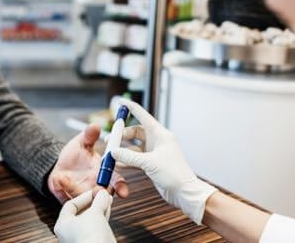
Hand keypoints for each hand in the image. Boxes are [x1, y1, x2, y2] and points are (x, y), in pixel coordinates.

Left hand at [48, 124, 128, 202]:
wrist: (57, 166)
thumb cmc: (74, 156)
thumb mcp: (80, 143)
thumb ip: (89, 136)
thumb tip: (95, 126)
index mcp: (104, 174)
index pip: (117, 182)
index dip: (121, 187)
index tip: (123, 192)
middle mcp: (96, 187)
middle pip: (104, 196)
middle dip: (102, 194)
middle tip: (97, 187)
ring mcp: (84, 195)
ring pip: (86, 199)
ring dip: (77, 189)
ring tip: (66, 177)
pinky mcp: (71, 200)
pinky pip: (70, 199)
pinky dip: (64, 188)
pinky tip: (60, 178)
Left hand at [54, 190, 115, 242]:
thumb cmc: (91, 238)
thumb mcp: (95, 213)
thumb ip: (99, 201)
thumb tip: (102, 193)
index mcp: (62, 225)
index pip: (71, 205)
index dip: (84, 196)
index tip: (94, 191)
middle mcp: (69, 233)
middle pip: (81, 212)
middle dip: (93, 202)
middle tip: (102, 194)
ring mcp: (80, 238)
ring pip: (89, 219)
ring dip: (99, 209)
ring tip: (107, 200)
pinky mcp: (91, 242)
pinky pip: (95, 227)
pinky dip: (102, 218)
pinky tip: (108, 210)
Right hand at [111, 99, 216, 224]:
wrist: (184, 192)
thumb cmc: (174, 173)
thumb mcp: (149, 163)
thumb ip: (129, 157)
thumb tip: (113, 152)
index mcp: (160, 135)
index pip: (143, 116)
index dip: (131, 108)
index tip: (120, 102)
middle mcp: (157, 141)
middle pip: (136, 132)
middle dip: (122, 134)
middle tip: (110, 139)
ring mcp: (154, 152)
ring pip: (134, 145)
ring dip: (123, 148)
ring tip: (111, 151)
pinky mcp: (152, 163)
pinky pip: (135, 157)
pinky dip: (127, 159)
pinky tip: (118, 163)